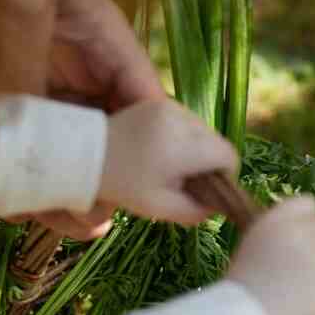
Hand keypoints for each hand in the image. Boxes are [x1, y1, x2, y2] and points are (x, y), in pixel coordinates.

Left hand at [98, 100, 239, 225]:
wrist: (87, 155)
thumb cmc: (124, 185)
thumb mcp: (161, 207)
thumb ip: (195, 211)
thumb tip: (216, 207)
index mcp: (185, 145)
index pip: (228, 156)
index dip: (224, 176)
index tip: (206, 189)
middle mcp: (182, 118)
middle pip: (217, 141)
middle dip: (210, 162)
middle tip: (185, 181)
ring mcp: (170, 107)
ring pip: (203, 131)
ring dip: (197, 149)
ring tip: (171, 166)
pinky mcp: (159, 103)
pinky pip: (186, 122)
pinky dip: (183, 138)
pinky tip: (162, 151)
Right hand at [227, 196, 314, 314]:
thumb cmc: (237, 303)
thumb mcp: (249, 256)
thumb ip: (279, 242)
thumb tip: (308, 248)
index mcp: (276, 220)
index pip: (309, 205)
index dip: (310, 229)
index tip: (300, 252)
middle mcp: (302, 232)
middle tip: (305, 286)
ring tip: (308, 306)